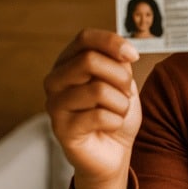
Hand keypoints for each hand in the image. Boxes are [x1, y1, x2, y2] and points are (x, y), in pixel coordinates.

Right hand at [43, 28, 140, 188]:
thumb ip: (118, 61)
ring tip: (118, 112)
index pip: (85, 37)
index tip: (133, 56)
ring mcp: (54, 104)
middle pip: (90, 60)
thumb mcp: (122, 80)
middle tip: (126, 92)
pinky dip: (116, 121)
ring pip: (98, 89)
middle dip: (121, 77)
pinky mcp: (61, 129)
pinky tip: (110, 126)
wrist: (114, 151)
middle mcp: (55, 80)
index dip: (112, 42)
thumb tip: (124, 52)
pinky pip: (100, 116)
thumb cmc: (116, 112)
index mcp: (68, 62)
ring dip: (121, 103)